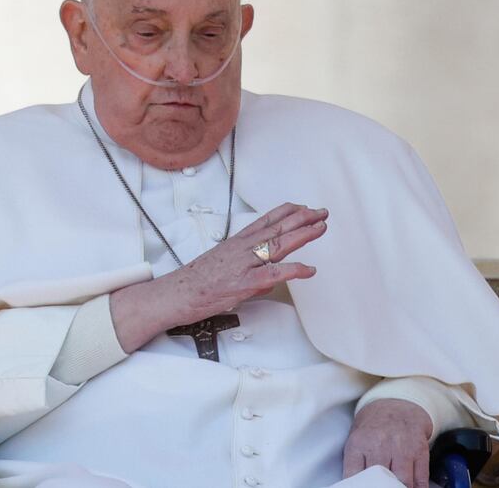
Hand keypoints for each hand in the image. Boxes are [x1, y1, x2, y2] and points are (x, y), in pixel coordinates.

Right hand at [110, 203, 326, 350]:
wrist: (177, 293)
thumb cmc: (197, 282)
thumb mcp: (225, 268)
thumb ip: (252, 271)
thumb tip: (272, 279)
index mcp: (237, 242)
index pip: (266, 220)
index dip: (287, 212)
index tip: (303, 206)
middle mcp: (242, 248)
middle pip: (277, 228)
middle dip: (302, 218)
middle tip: (321, 212)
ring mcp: (244, 264)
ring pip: (278, 244)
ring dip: (302, 234)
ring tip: (320, 228)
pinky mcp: (244, 282)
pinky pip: (274, 274)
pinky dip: (294, 270)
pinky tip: (309, 269)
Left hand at [343, 399, 432, 487]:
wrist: (397, 403)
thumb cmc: (374, 427)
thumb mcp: (356, 440)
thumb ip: (355, 463)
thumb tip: (355, 484)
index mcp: (359, 443)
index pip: (353, 475)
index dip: (358, 486)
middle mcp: (379, 444)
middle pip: (380, 481)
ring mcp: (401, 446)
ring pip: (403, 481)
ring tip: (398, 487)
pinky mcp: (419, 449)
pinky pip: (421, 478)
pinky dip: (418, 487)